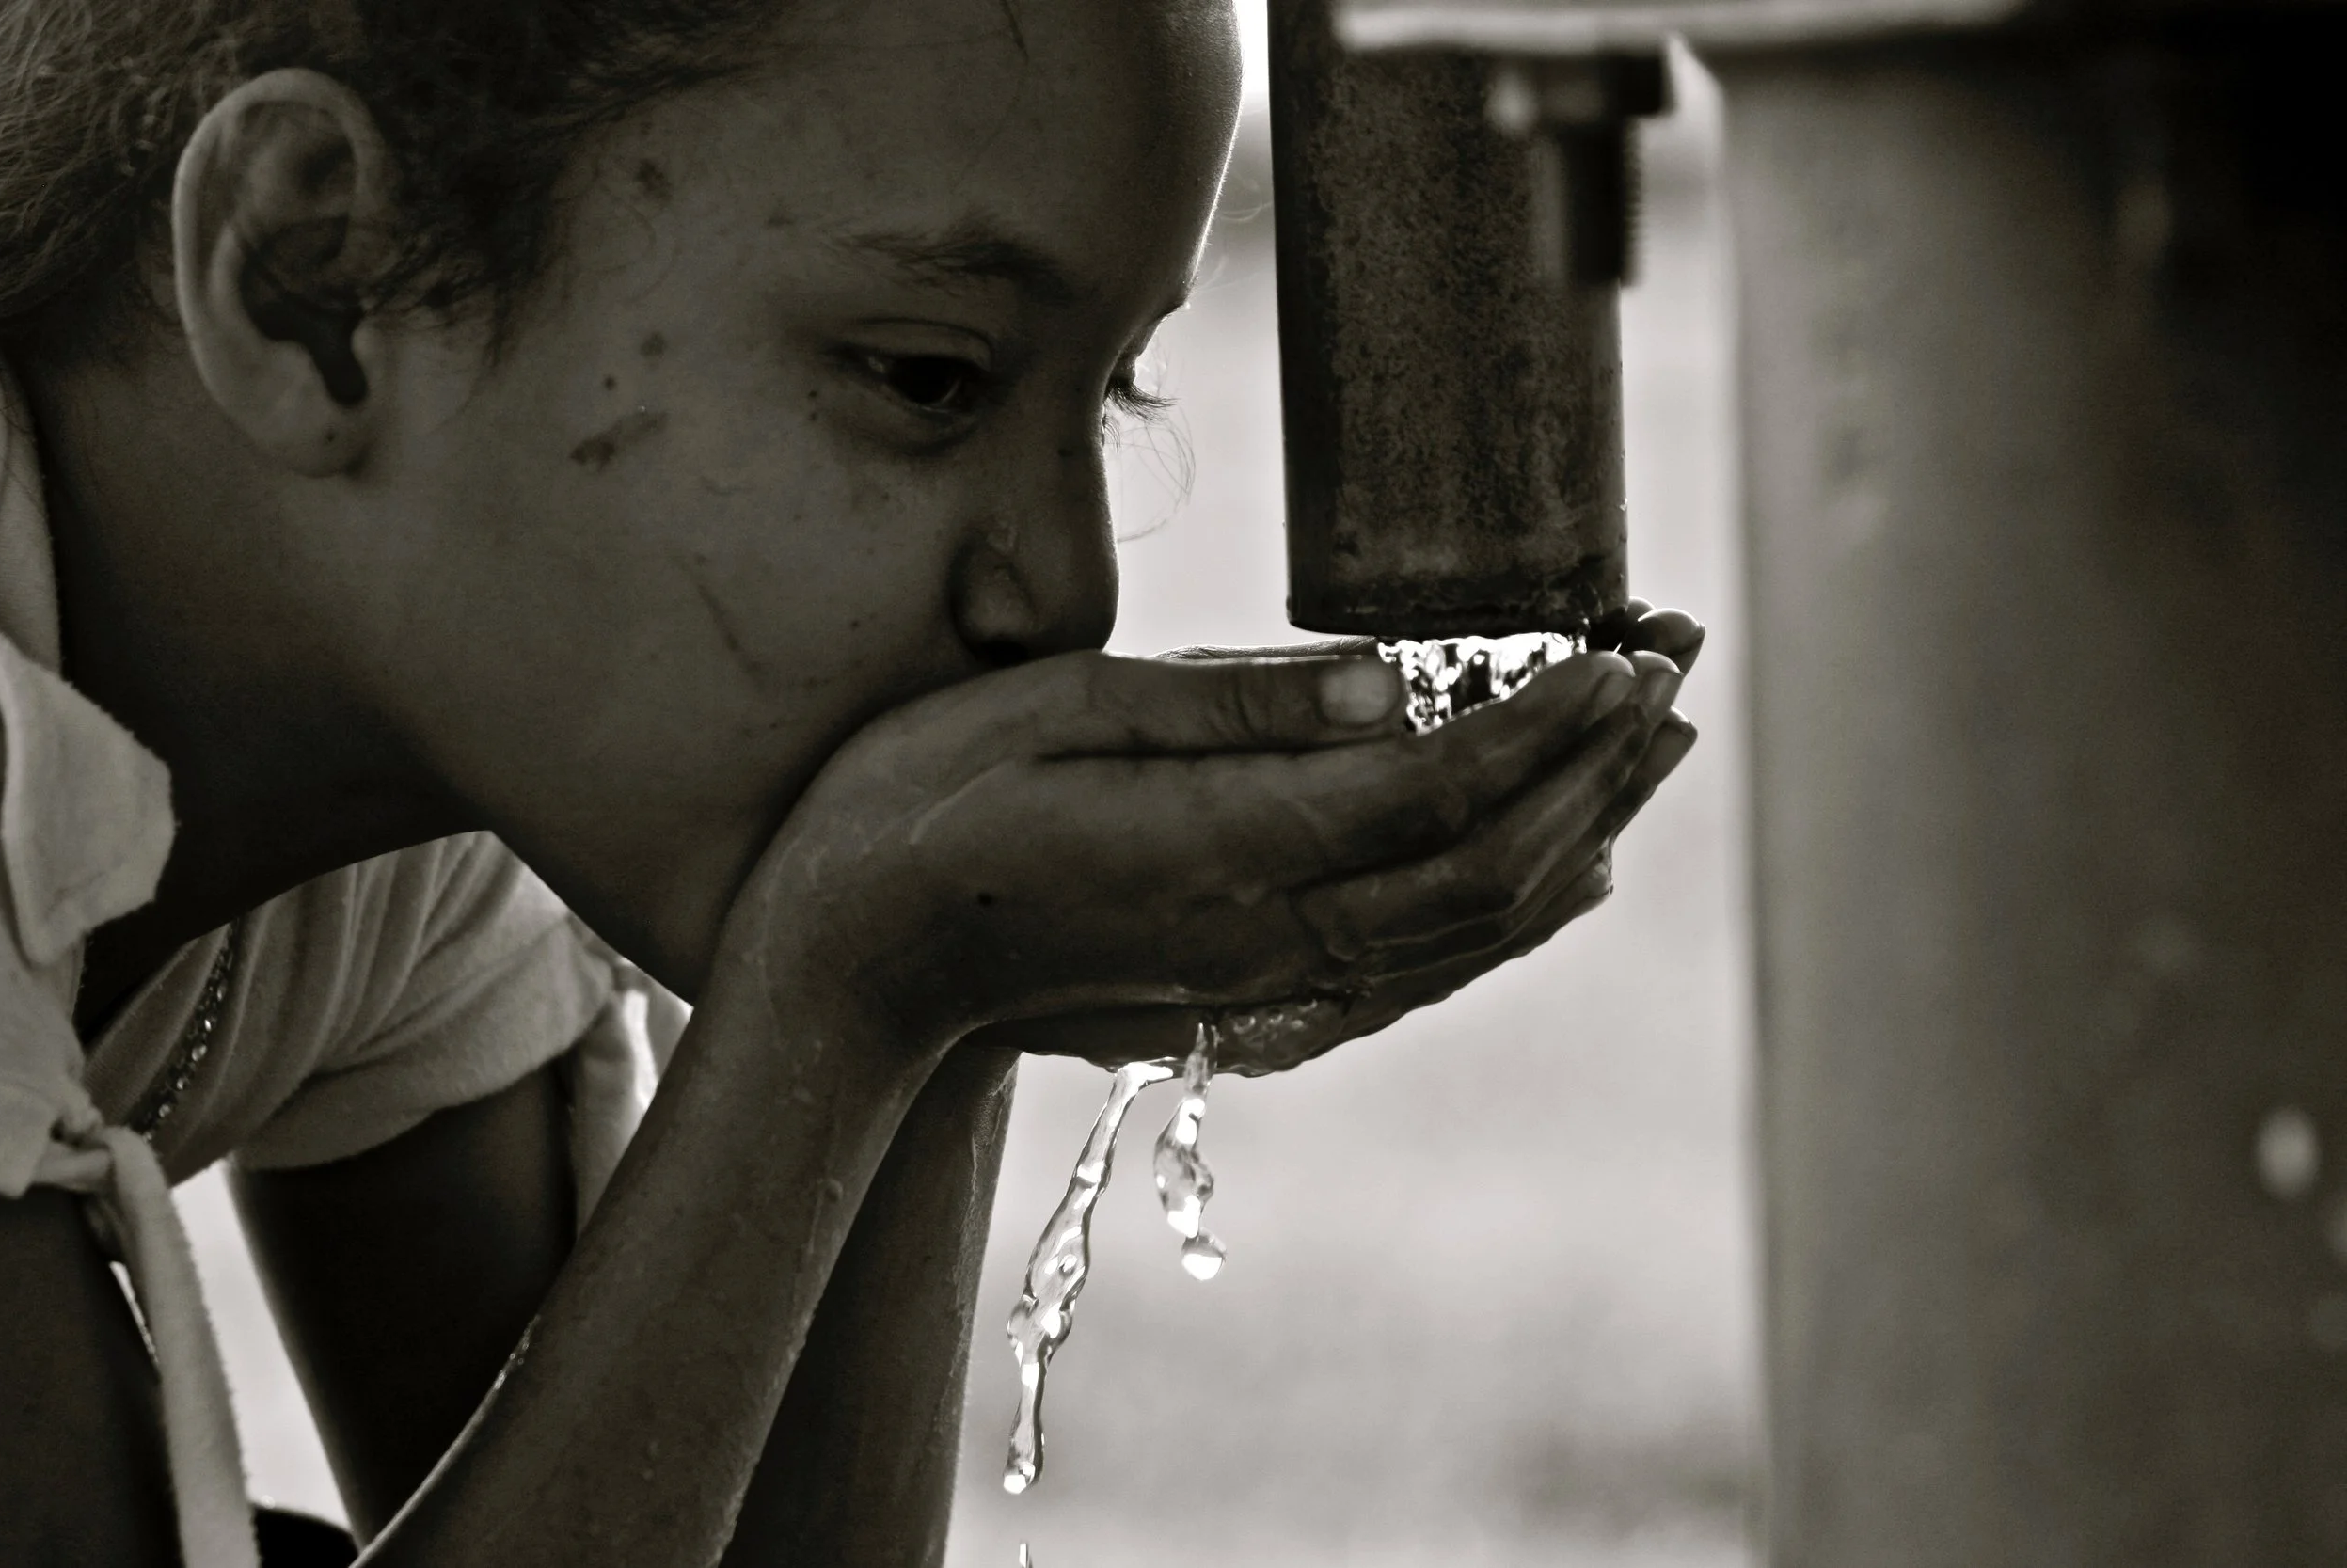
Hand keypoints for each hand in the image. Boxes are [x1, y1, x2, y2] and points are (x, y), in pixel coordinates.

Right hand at [732, 610, 1696, 1072]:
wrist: (852, 967)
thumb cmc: (924, 806)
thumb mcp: (1059, 709)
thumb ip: (1234, 701)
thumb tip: (1398, 682)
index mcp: (1227, 846)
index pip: (1442, 784)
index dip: (1550, 718)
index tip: (1625, 645)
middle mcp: (1268, 933)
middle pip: (1489, 863)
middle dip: (1598, 764)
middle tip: (1674, 665)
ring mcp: (1263, 981)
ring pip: (1471, 925)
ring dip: (1579, 835)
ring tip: (1650, 749)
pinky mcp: (1247, 1000)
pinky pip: (1419, 973)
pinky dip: (1511, 920)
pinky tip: (1561, 877)